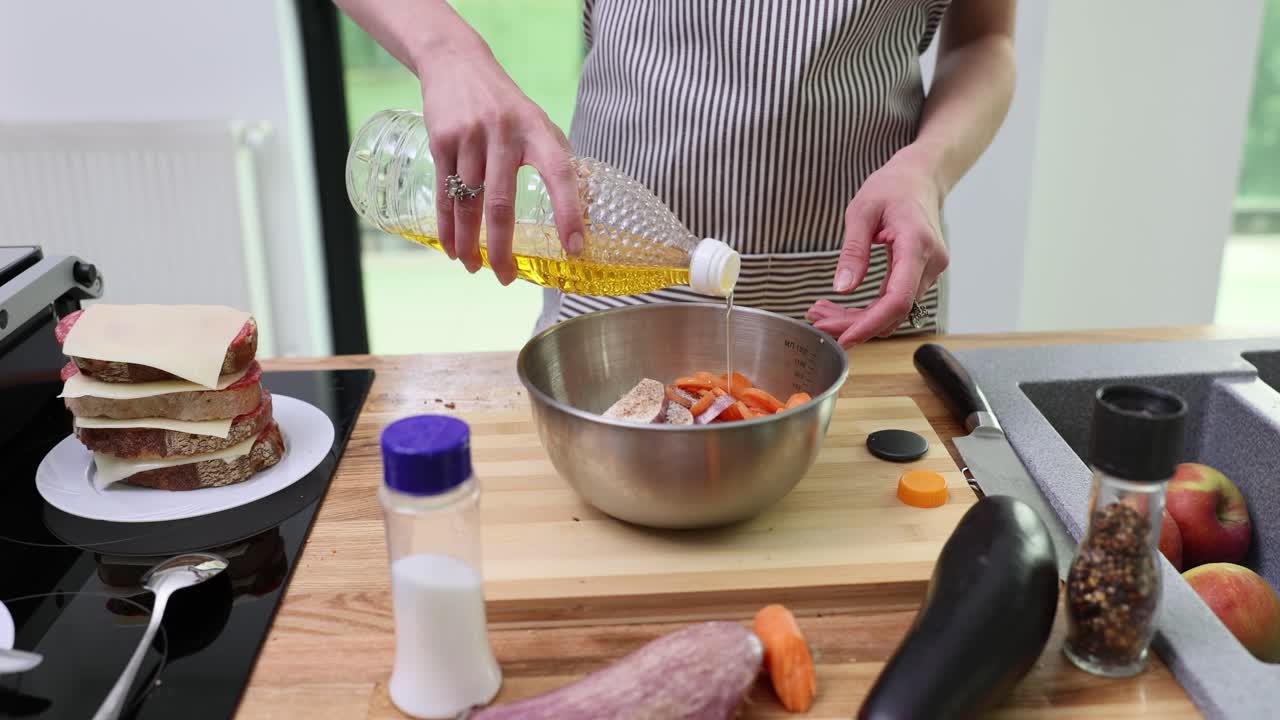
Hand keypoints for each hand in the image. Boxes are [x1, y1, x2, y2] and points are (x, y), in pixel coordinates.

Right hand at [418, 41, 585, 284]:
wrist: (457, 63)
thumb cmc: (507, 106)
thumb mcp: (540, 124)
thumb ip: (560, 163)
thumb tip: (584, 210)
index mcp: (538, 132)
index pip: (561, 175)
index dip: (569, 213)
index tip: (575, 249)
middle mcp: (505, 134)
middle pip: (502, 204)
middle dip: (503, 248)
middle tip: (506, 279)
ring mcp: (470, 138)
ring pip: (468, 204)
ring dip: (469, 244)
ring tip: (475, 269)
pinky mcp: (441, 141)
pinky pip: (443, 194)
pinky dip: (446, 226)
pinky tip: (451, 248)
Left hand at [806, 145, 948, 346]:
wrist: (919, 178)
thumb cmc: (891, 187)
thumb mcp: (862, 211)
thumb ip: (853, 251)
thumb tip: (843, 288)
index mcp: (917, 244)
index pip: (898, 299)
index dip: (870, 324)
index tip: (843, 337)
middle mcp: (930, 263)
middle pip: (894, 311)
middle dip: (855, 324)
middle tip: (817, 321)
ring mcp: (929, 271)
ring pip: (894, 311)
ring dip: (859, 318)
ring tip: (822, 313)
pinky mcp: (920, 275)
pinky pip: (895, 301)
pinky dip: (869, 309)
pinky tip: (841, 308)